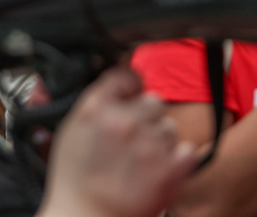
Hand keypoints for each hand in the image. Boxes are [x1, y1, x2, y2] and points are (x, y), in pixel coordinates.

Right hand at [41, 67, 195, 216]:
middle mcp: (125, 120)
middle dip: (146, 116)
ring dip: (160, 140)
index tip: (133, 94)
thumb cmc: (73, 181)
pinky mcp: (168, 169)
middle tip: (133, 138)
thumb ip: (95, 105)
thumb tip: (116, 89)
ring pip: (169, 127)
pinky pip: (186, 150)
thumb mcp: (70, 131)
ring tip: (141, 161)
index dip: (131, 86)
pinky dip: (177, 159)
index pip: (127, 76)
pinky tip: (158, 170)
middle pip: (153, 101)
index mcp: (97, 107)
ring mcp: (149, 144)